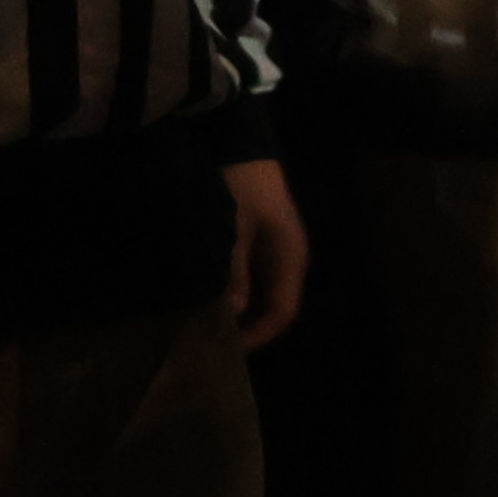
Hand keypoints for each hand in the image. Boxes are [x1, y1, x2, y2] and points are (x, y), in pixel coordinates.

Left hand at [220, 156, 307, 350]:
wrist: (240, 148)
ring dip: (239, 312)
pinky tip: (211, 296)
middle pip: (274, 308)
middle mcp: (289, 262)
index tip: (227, 348)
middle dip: (247, 328)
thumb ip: (235, 270)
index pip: (283, 313)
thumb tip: (235, 311)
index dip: (259, 335)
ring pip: (263, 296)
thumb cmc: (239, 187)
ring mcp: (275, 254)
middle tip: (211, 340)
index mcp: (290, 259)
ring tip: (207, 322)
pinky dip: (235, 294)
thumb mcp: (232, 229)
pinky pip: (252, 281)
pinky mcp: (260, 246)